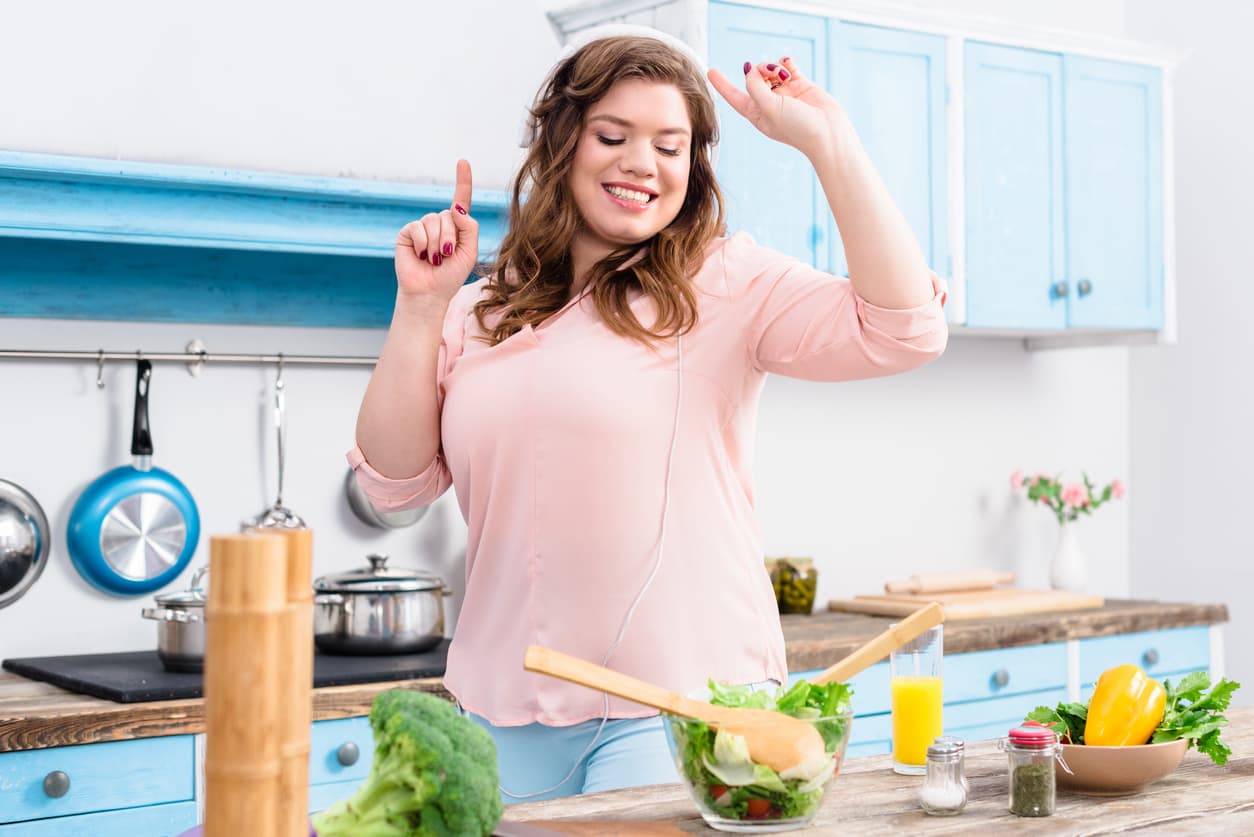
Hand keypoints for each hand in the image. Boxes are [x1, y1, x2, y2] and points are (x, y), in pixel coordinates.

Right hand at [394, 159, 479, 301]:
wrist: (429, 293)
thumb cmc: (450, 276)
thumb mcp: (469, 252)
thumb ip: (469, 227)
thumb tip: (455, 208)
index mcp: (456, 226)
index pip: (460, 199)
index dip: (462, 180)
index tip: (463, 161)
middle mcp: (439, 223)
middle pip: (449, 215)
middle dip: (450, 238)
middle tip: (446, 257)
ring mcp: (422, 227)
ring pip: (434, 221)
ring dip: (437, 243)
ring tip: (434, 259)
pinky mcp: (408, 232)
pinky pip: (418, 227)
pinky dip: (424, 244)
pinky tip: (422, 256)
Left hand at [708, 58, 844, 161]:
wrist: (828, 133)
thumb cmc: (797, 128)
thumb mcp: (768, 108)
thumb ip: (754, 86)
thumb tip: (750, 69)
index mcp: (756, 114)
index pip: (734, 97)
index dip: (722, 84)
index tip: (710, 71)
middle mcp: (769, 103)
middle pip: (753, 78)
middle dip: (758, 70)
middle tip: (769, 72)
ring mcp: (784, 93)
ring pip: (770, 70)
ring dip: (772, 66)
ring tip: (782, 72)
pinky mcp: (800, 85)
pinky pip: (787, 66)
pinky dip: (785, 62)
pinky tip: (788, 64)